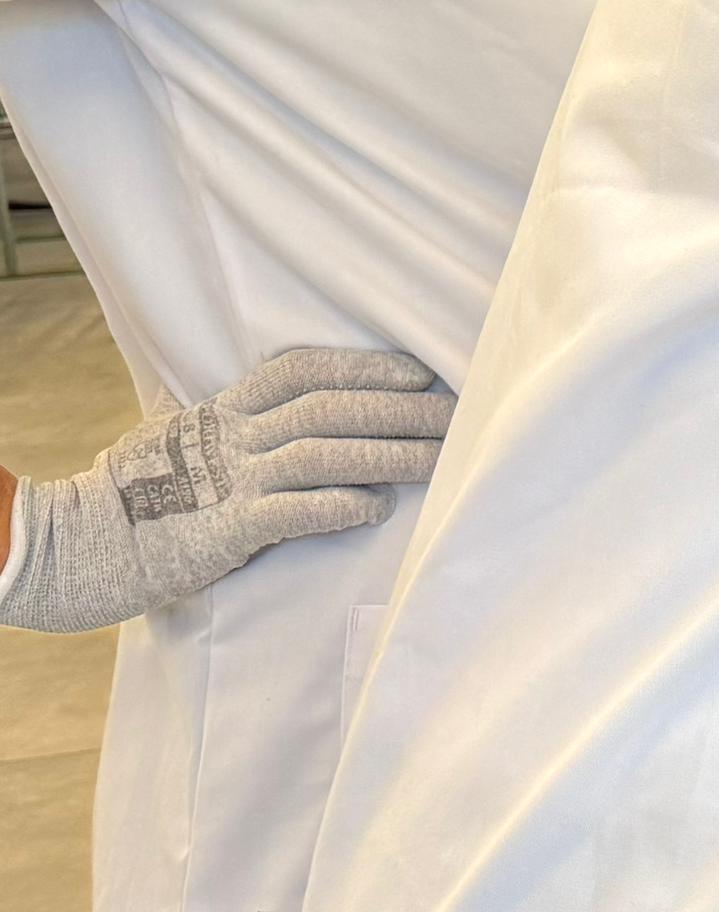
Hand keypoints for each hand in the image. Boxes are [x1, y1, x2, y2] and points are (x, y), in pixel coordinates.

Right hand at [0, 348, 452, 635]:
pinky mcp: (220, 530)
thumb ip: (227, 428)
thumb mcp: (176, 445)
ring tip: (443, 459)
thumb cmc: (131, 500)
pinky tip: (377, 508)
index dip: (364, 365)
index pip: (302, 370)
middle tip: (460, 415)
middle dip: (401, 408)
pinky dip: (339, 506)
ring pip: (322, 452)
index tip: (420, 370)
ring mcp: (225, 482)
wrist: (66, 546)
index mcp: (221, 413)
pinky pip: (291, 511)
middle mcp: (229, 438)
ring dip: (390, 453)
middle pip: (329, 407)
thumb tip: (271, 416)